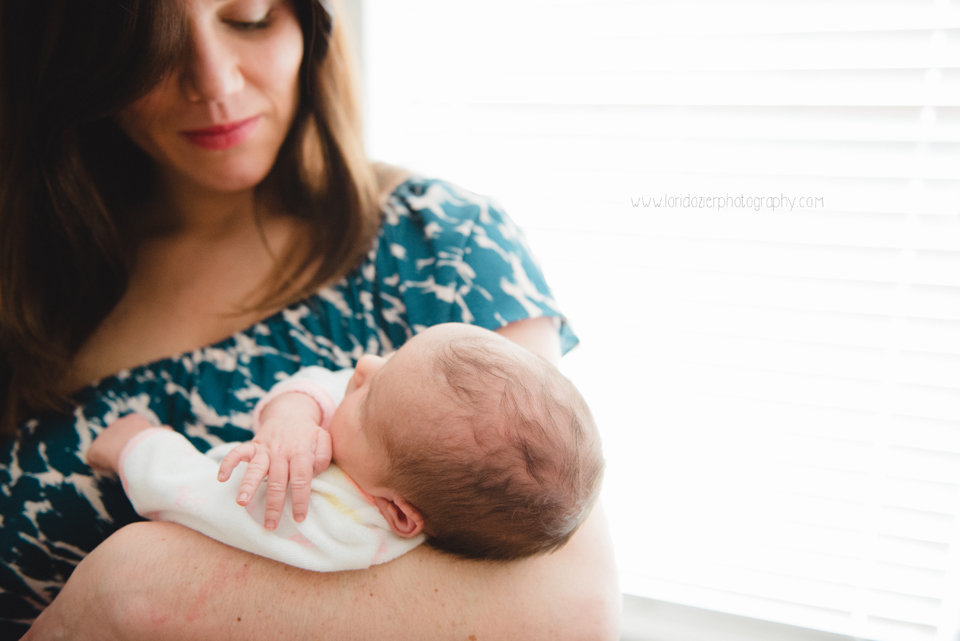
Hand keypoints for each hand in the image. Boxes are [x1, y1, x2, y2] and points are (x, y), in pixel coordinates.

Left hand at [88, 414, 166, 473]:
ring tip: (122, 466)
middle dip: (124, 446)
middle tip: (131, 459)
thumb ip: (162, 432)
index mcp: (134, 420)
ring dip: (113, 456)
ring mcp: (104, 436)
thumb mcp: (164, 435)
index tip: (142, 449)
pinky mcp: (95, 450)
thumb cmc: (155, 443)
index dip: (138, 440)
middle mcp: (117, 424)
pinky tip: (112, 471)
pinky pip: (96, 459)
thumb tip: (168, 430)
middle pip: (118, 437)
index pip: (133, 428)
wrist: (139, 450)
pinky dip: (102, 465)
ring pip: (107, 448)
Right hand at [217, 392, 331, 528]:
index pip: (301, 479)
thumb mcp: (323, 441)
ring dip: (248, 485)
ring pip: (255, 468)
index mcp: (301, 453)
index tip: (298, 518)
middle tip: (270, 524)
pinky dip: (228, 463)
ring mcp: (265, 449)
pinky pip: (237, 452)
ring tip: (242, 502)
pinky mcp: (253, 446)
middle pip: (277, 480)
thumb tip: (314, 473)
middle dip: (273, 504)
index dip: (300, 499)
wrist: (291, 414)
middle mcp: (281, 452)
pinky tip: (221, 478)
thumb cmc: (308, 435)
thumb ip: (323, 456)